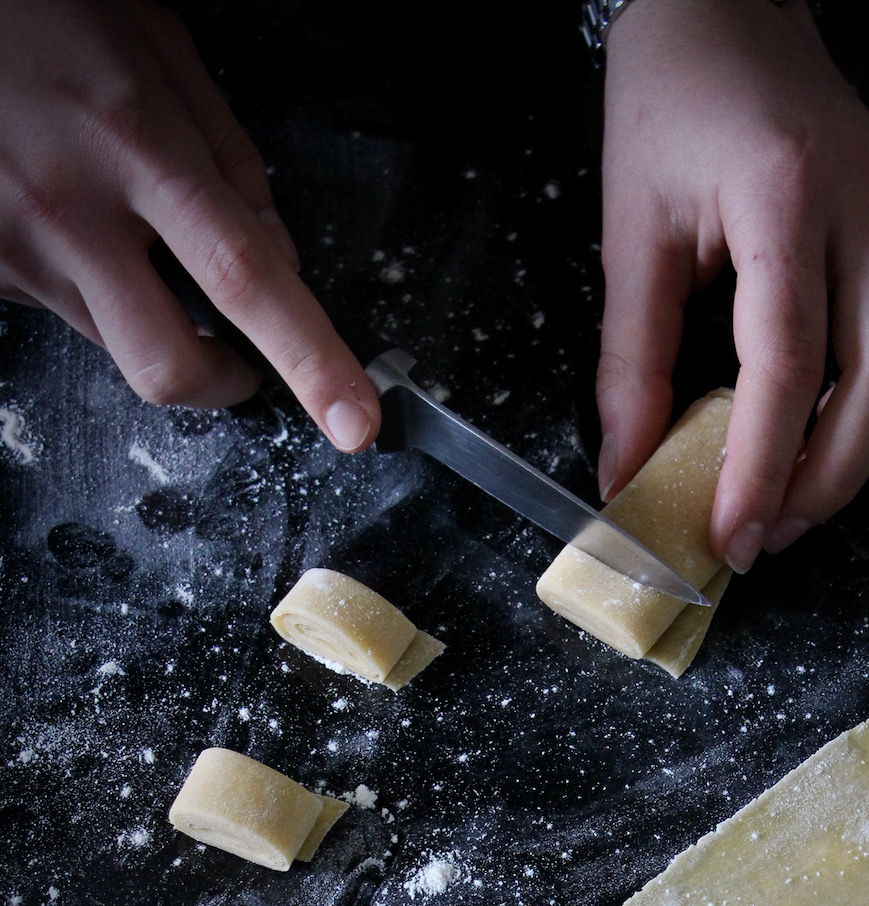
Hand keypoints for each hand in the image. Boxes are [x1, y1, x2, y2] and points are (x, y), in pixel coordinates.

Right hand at [0, 0, 377, 449]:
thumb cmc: (43, 12)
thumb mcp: (159, 53)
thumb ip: (234, 162)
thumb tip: (285, 261)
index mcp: (136, 142)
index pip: (244, 278)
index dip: (310, 360)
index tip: (353, 420)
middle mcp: (69, 204)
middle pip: (169, 363)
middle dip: (222, 383)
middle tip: (240, 359)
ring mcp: (14, 241)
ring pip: (116, 346)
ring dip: (151, 319)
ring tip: (127, 235)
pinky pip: (62, 314)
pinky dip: (92, 290)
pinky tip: (72, 225)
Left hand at [596, 0, 868, 570]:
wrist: (725, 17)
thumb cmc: (669, 112)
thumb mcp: (630, 236)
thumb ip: (631, 361)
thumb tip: (627, 470)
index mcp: (782, 196)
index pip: (788, 360)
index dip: (762, 464)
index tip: (734, 534)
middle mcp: (868, 202)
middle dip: (829, 478)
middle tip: (772, 532)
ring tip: (810, 496)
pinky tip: (859, 433)